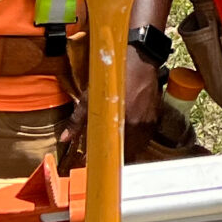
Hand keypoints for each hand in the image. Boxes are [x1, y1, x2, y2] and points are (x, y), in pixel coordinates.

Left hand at [57, 47, 173, 168]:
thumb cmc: (112, 77)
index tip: (99, 162)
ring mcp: (149, 122)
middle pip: (130, 153)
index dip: (108, 160)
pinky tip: (131, 133)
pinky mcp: (157, 115)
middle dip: (119, 156)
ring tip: (120, 146)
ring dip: (131, 148)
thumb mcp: (90, 96)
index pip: (116, 154)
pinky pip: (147, 135)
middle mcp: (139, 127)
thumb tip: (64, 138)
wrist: (139, 59)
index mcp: (122, 125)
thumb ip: (78, 119)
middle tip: (108, 154)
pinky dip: (140, 137)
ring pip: (140, 145)